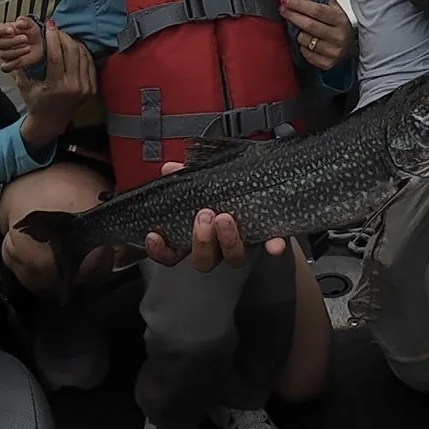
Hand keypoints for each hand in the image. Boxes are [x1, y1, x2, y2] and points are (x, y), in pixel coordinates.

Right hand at [0, 16, 42, 74]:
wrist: (40, 44)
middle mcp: (2, 42)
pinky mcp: (10, 63)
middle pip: (0, 43)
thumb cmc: (31, 32)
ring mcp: (5, 53)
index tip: (12, 31)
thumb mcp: (31, 24)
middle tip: (26, 38)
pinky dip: (13, 64)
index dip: (1, 30)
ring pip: (3, 55)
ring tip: (28, 48)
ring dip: (17, 51)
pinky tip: (21, 59)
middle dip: (14, 41)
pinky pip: (5, 67)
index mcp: (4, 30)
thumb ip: (24, 21)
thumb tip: (18, 23)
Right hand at [16, 23, 97, 145]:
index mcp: (56, 87)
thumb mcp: (24, 85)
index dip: (53, 38)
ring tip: (63, 36)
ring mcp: (85, 88)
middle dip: (64, 36)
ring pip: (82, 55)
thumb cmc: (35, 102)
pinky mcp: (92, 88)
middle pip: (72, 52)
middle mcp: (73, 87)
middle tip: (56, 29)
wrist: (51, 121)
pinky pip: (89, 63)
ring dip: (73, 42)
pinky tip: (74, 46)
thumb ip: (23, 65)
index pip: (56, 56)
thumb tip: (25, 42)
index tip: (49, 26)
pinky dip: (82, 51)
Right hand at [143, 162, 286, 267]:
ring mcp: (243, 246)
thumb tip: (170, 168)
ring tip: (226, 217)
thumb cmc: (227, 188)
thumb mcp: (204, 178)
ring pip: (233, 258)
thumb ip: (186, 175)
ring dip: (228, 239)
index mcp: (198, 234)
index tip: (154, 235)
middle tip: (204, 215)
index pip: (171, 253)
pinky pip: (271, 246)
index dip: (160, 250)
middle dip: (201, 239)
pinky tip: (274, 244)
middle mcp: (219, 247)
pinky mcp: (268, 239)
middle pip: (203, 260)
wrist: (267, 189)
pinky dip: (273, 245)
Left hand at [278, 0, 355, 71]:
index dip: (299, 4)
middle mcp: (338, 36)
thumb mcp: (336, 10)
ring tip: (302, 30)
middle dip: (292, 15)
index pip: (317, 10)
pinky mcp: (327, 64)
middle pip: (309, 25)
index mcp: (340, 19)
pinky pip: (306, 53)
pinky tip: (308, 43)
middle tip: (282, 8)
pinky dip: (303, 47)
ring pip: (304, 40)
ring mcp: (333, 51)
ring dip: (298, 34)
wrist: (351, 48)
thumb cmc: (339, 26)